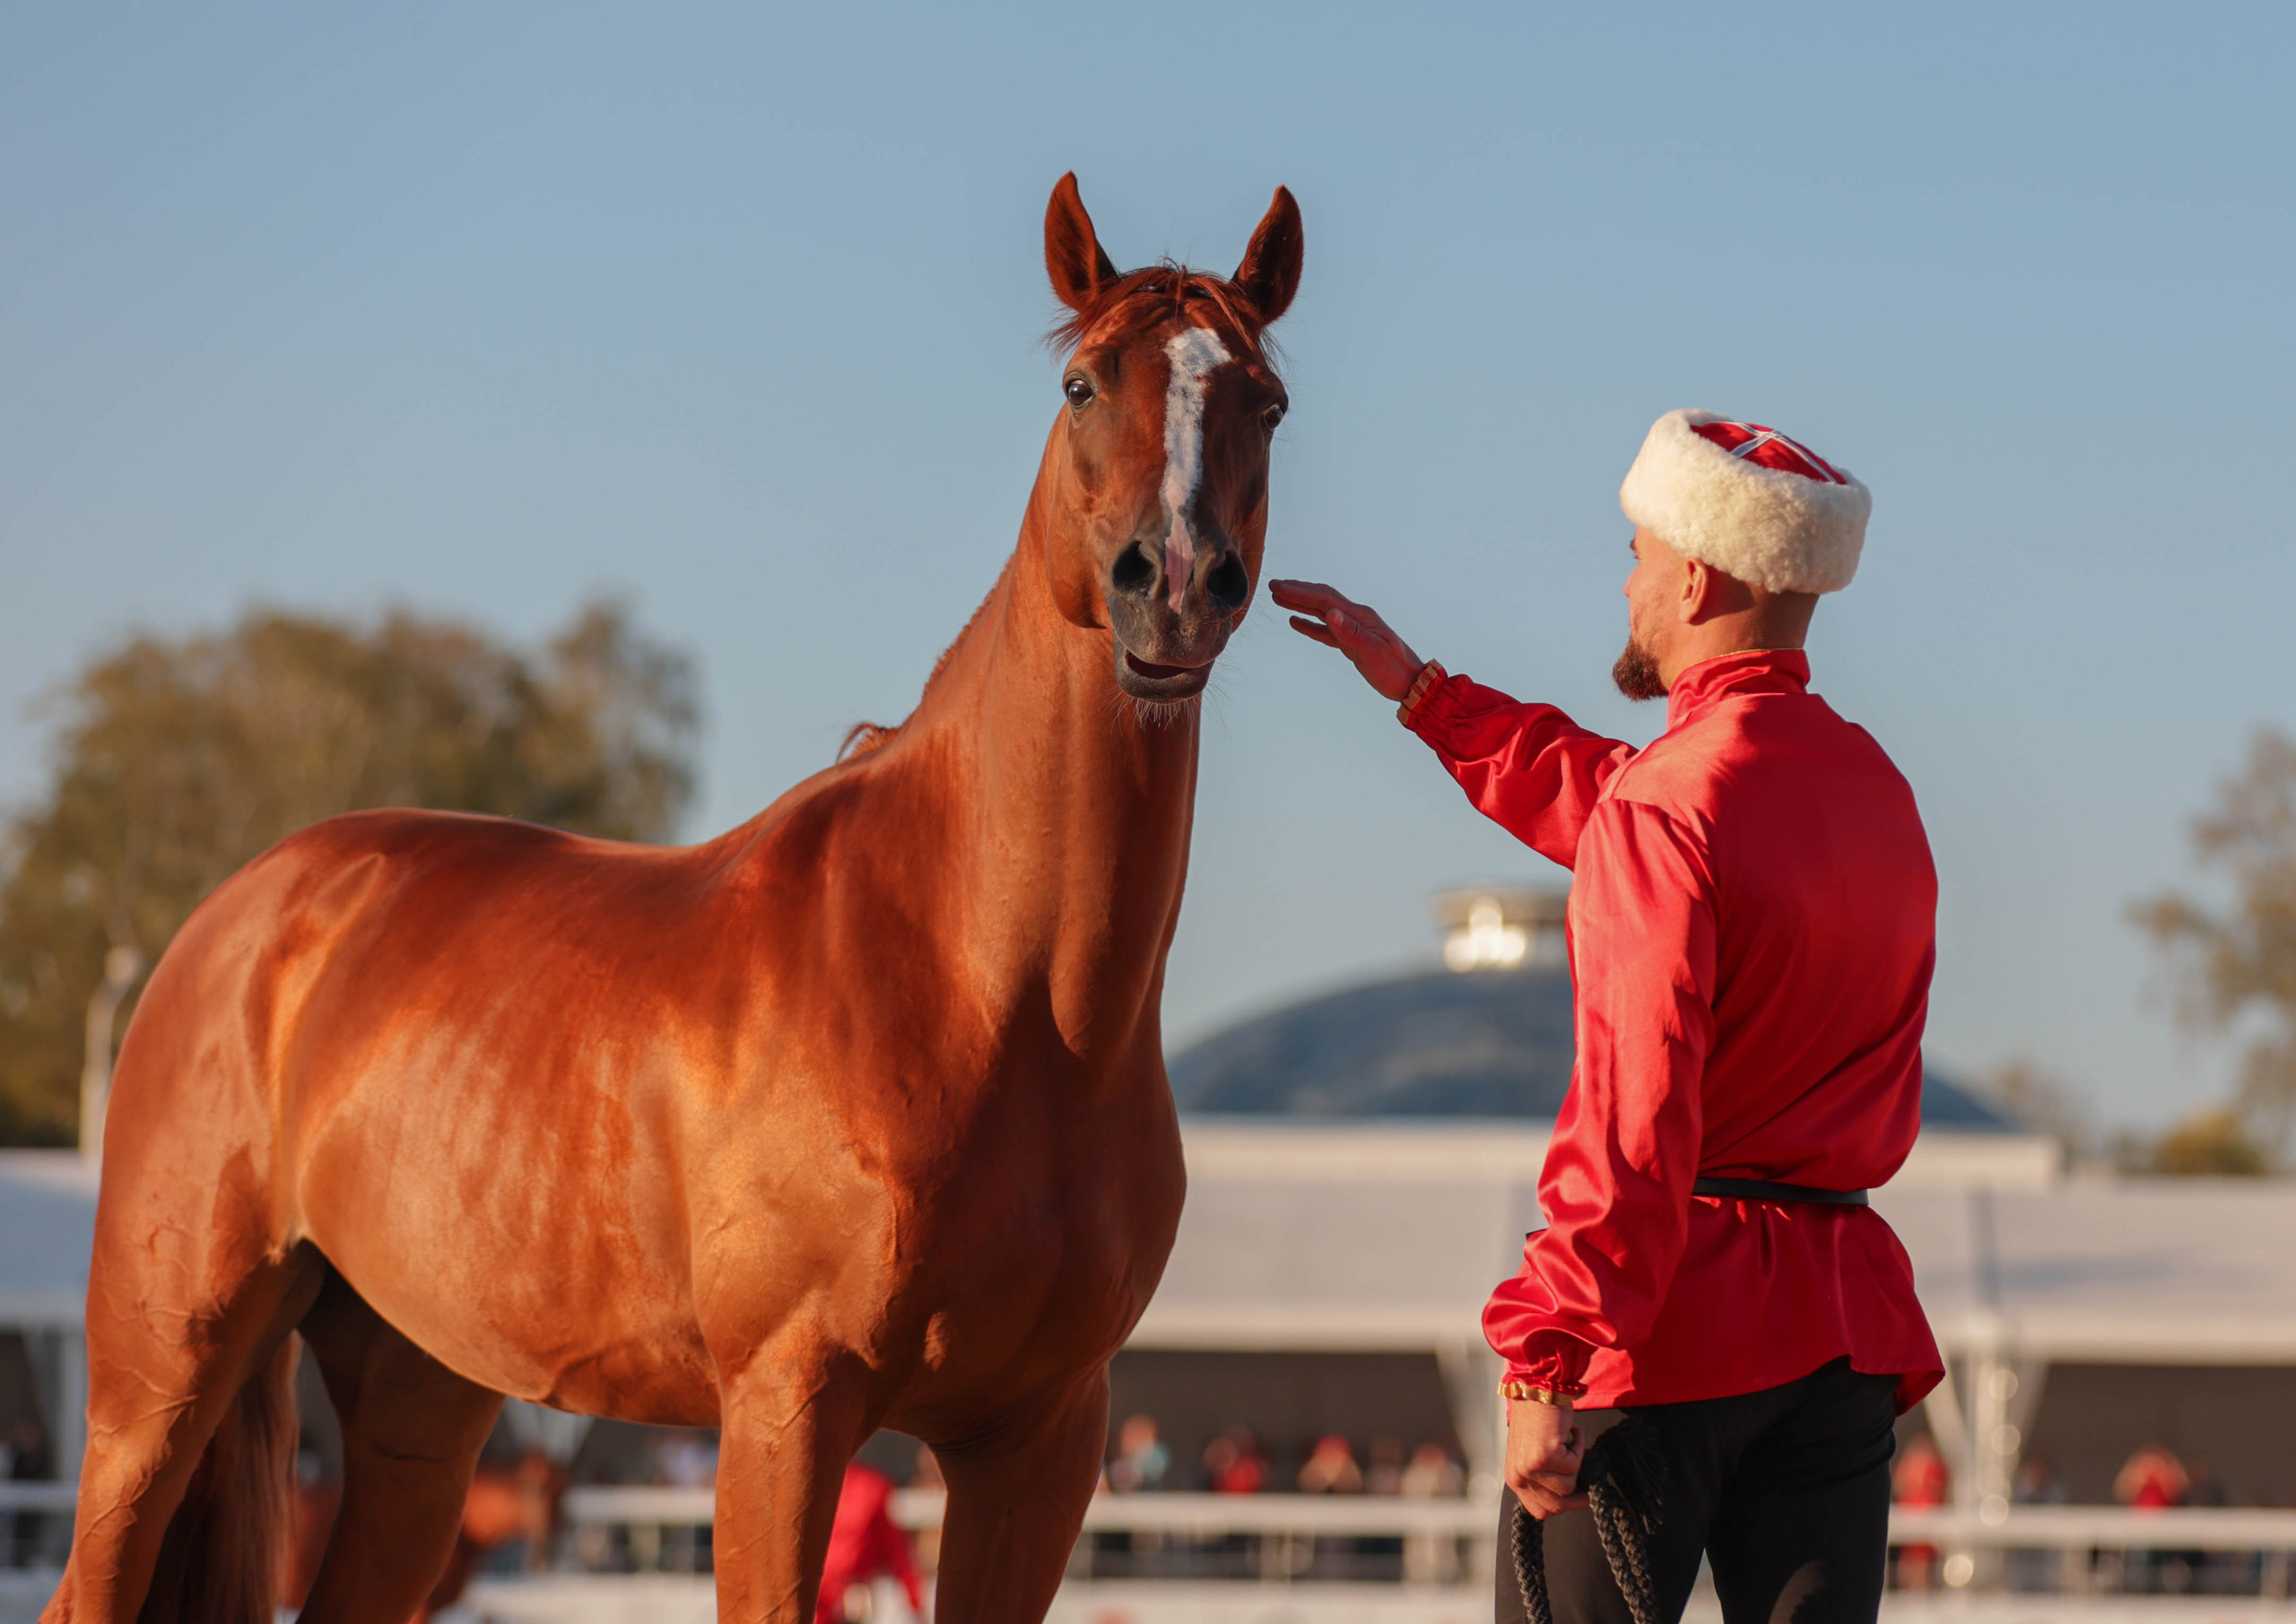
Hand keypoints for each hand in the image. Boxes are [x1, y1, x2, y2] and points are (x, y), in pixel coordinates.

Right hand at [1266, 579, 1425, 702]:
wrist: (1412, 683)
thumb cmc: (1394, 669)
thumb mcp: (1372, 652)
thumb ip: (1350, 633)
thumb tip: (1330, 613)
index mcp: (1359, 617)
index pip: (1325, 600)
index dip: (1300, 593)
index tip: (1278, 588)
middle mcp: (1355, 618)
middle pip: (1322, 599)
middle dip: (1297, 591)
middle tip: (1274, 586)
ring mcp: (1353, 630)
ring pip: (1322, 612)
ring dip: (1300, 604)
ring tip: (1279, 598)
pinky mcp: (1351, 643)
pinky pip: (1326, 630)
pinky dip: (1309, 624)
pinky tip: (1296, 622)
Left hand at [1504, 1396, 1587, 1519]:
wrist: (1537, 1390)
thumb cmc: (1538, 1420)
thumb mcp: (1533, 1456)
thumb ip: (1542, 1479)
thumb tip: (1567, 1499)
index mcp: (1515, 1479)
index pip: (1540, 1511)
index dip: (1561, 1505)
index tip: (1577, 1496)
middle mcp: (1519, 1476)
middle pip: (1556, 1506)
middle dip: (1578, 1496)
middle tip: (1588, 1482)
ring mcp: (1531, 1468)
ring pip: (1569, 1486)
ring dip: (1577, 1464)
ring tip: (1569, 1443)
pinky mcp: (1546, 1456)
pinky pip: (1576, 1465)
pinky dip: (1579, 1447)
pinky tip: (1571, 1432)